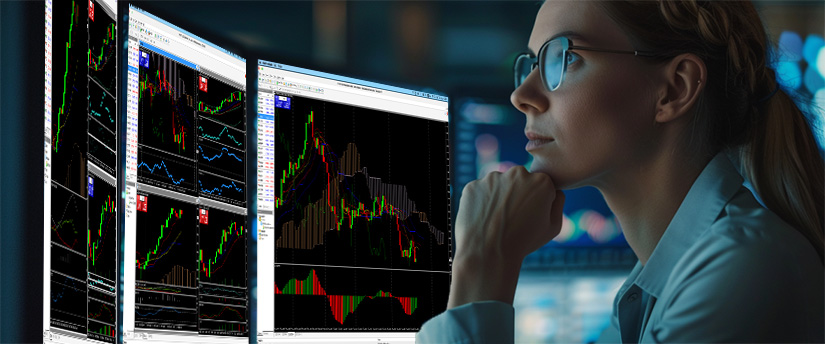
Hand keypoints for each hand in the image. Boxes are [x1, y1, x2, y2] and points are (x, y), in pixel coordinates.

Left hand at [448, 166, 564, 307]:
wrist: (489, 253)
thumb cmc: (524, 242)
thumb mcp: (553, 227)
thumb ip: (558, 204)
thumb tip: (555, 191)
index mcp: (541, 181)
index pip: (541, 185)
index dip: (538, 202)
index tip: (531, 216)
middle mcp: (517, 173)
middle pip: (519, 180)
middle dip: (518, 194)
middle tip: (513, 218)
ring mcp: (492, 178)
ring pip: (498, 184)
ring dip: (499, 196)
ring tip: (497, 220)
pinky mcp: (473, 186)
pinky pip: (480, 192)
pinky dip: (481, 202)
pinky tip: (484, 219)